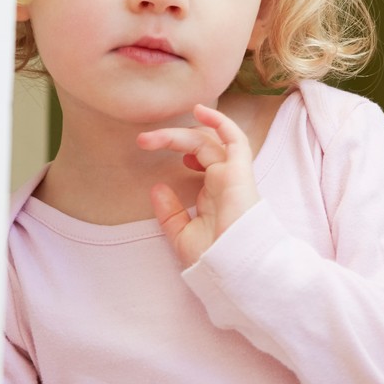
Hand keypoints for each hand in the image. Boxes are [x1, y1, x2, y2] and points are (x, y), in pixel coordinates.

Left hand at [136, 103, 259, 267]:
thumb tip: (157, 188)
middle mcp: (223, 181)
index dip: (180, 149)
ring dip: (181, 134)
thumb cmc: (212, 261)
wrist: (233, 273)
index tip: (153, 150)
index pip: (200, 159)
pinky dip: (220, 123)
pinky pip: (235, 140)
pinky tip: (201, 111)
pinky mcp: (240, 173)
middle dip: (171, 139)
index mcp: (213, 194)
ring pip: (209, 141)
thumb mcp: (182, 236)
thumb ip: (170, 213)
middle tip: (143, 141)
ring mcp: (232, 175)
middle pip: (200, 146)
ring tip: (154, 137)